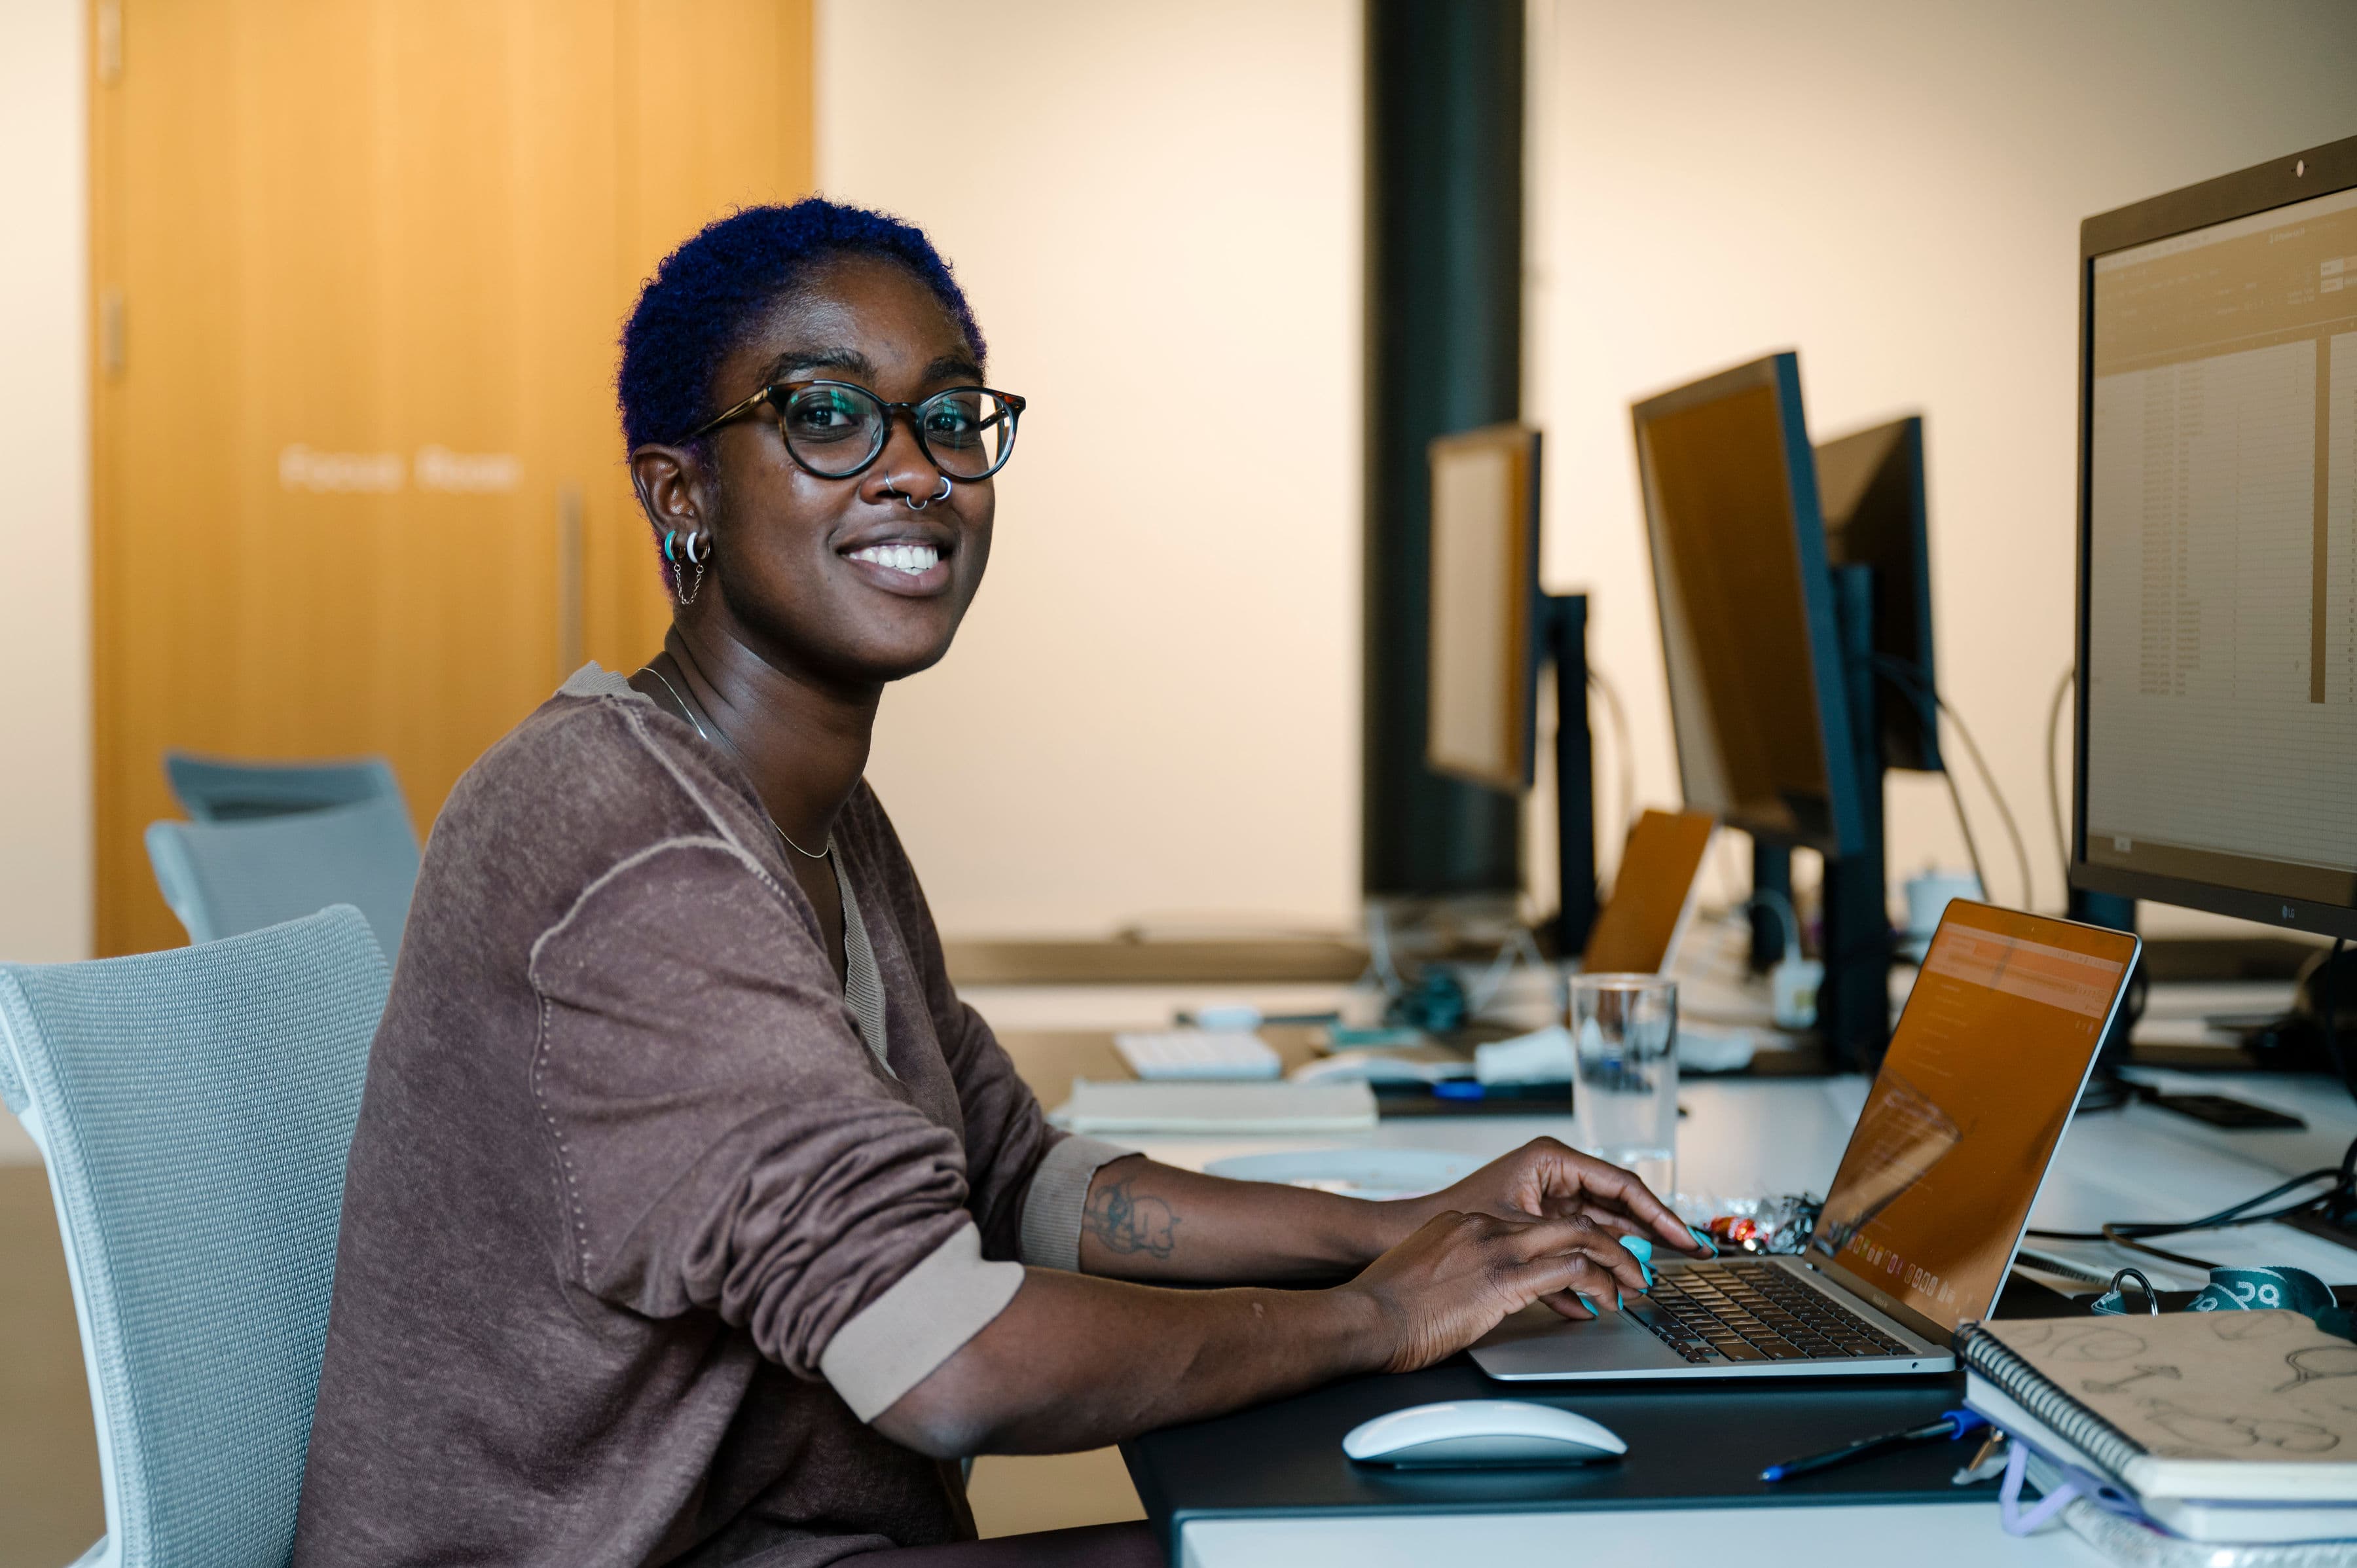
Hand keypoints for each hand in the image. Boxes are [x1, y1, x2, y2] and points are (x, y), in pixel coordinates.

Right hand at [1343, 1210, 1652, 1372]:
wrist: (1365, 1317)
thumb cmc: (1385, 1308)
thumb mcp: (1424, 1273)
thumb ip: (1457, 1270)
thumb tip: (1476, 1290)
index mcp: (1466, 1223)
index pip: (1535, 1222)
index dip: (1573, 1238)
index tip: (1589, 1255)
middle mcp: (1485, 1227)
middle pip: (1568, 1220)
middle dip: (1610, 1241)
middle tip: (1632, 1263)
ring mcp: (1496, 1248)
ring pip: (1580, 1238)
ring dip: (1616, 1262)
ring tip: (1634, 1283)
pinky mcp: (1504, 1278)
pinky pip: (1571, 1270)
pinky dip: (1599, 1283)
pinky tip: (1608, 1299)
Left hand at [1382, 1137, 1703, 1258]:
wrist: (1401, 1238)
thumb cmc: (1450, 1219)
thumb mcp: (1519, 1231)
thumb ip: (1568, 1248)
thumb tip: (1609, 1272)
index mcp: (1551, 1160)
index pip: (1621, 1185)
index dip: (1659, 1215)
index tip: (1684, 1238)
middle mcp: (1552, 1174)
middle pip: (1617, 1206)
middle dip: (1650, 1236)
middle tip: (1688, 1256)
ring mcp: (1545, 1199)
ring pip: (1598, 1229)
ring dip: (1620, 1258)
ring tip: (1644, 1284)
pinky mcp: (1534, 1225)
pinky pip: (1573, 1246)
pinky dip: (1588, 1269)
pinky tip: (1602, 1294)